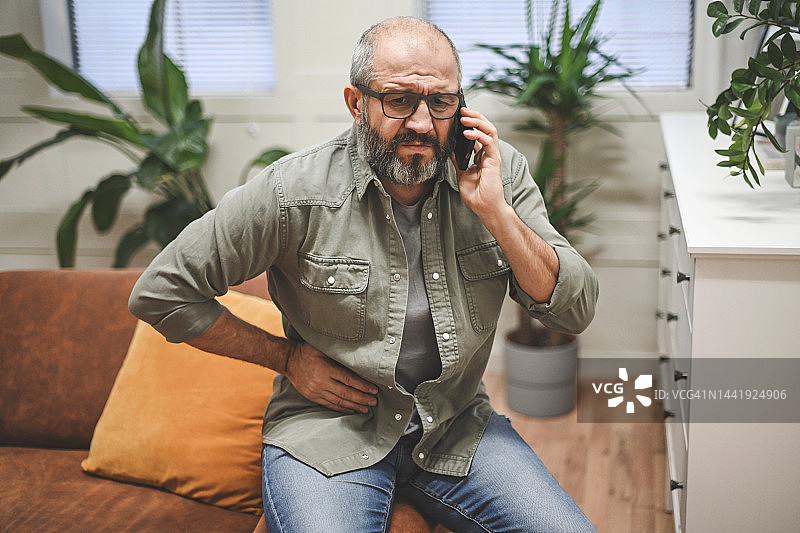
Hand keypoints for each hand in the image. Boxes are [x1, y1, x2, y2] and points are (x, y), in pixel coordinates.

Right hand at [283, 342, 378, 413]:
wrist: (288, 360)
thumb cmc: (306, 351)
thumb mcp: (321, 347)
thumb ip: (337, 352)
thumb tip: (356, 355)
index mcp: (326, 369)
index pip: (349, 379)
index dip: (363, 385)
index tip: (374, 389)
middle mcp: (321, 382)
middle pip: (346, 393)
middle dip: (362, 398)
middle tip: (374, 401)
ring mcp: (316, 391)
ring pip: (339, 401)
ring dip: (354, 406)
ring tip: (366, 408)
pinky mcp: (313, 397)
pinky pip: (330, 405)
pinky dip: (342, 408)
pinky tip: (351, 410)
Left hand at [452, 108, 509, 222]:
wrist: (484, 207)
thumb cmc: (476, 194)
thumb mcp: (461, 173)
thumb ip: (457, 160)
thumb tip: (449, 149)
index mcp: (481, 156)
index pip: (478, 134)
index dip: (470, 123)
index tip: (458, 116)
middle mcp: (488, 153)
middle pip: (485, 128)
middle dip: (475, 117)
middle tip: (462, 110)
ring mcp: (492, 156)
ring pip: (490, 130)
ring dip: (477, 121)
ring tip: (465, 117)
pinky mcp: (494, 160)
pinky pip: (489, 142)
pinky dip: (478, 135)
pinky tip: (467, 133)